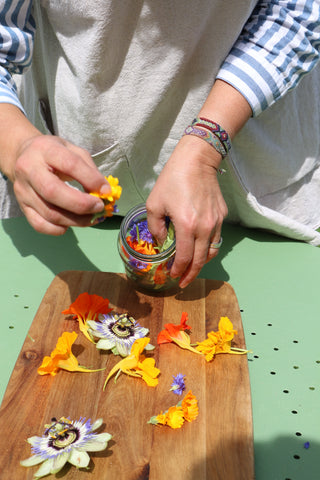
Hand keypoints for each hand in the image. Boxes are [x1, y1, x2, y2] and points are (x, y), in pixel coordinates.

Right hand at [12, 135, 110, 234]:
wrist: (23, 156)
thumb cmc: (54, 154)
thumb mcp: (74, 151)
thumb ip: (90, 170)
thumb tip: (103, 193)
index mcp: (45, 149)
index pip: (70, 164)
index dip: (90, 179)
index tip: (105, 191)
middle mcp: (29, 169)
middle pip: (53, 192)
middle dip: (81, 204)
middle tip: (99, 207)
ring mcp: (23, 190)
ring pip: (49, 213)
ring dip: (76, 220)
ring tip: (91, 218)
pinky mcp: (22, 206)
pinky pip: (40, 225)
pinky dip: (59, 229)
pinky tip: (71, 224)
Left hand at [146, 134, 227, 287]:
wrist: (197, 160)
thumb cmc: (172, 179)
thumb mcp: (154, 203)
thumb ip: (155, 228)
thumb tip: (162, 243)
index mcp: (187, 226)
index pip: (184, 258)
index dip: (178, 270)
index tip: (172, 276)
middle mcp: (205, 228)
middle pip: (200, 260)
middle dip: (191, 274)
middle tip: (183, 282)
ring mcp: (216, 222)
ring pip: (211, 252)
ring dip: (201, 263)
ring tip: (192, 269)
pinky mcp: (221, 215)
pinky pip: (216, 239)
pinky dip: (208, 249)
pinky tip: (199, 249)